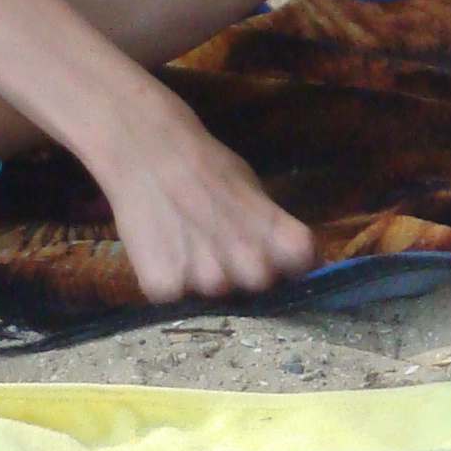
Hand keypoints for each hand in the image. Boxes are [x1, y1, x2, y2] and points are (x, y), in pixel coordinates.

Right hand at [85, 96, 317, 303]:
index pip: (303, 274)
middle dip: (243, 273)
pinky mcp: (167, 291)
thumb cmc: (207, 166)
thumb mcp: (258, 193)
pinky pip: (175, 301)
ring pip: (215, 300)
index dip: (289, 263)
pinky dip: (169, 282)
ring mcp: (209, 285)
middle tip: (219, 245)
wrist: (147, 149)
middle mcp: (254, 270)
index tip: (273, 253)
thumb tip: (288, 263)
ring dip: (203, 281)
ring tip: (187, 245)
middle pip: (259, 290)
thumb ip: (275, 234)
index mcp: (287, 245)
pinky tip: (164, 252)